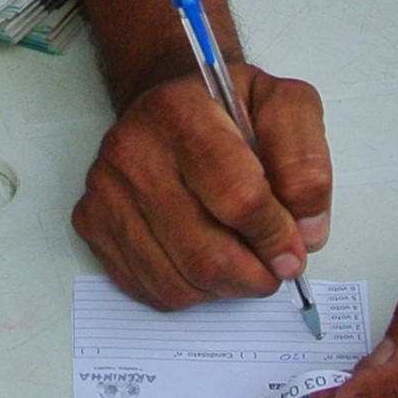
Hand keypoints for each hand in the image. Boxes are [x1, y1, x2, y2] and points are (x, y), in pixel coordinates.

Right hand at [72, 61, 329, 307]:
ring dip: (225, 288)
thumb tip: (305, 231)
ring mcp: (104, 190)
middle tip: (274, 267)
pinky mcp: (91, 223)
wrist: (171, 107)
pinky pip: (152, 289)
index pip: (238, 197)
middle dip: (254, 275)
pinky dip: (192, 291)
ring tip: (242, 261)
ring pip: (178, 281)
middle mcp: (130, 150)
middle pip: (204, 253)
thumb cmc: (230, 109)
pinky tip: (204, 260)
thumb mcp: (286, 105)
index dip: (275, 235)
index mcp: (181, 112)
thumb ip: (306, 162)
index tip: (293, 248)